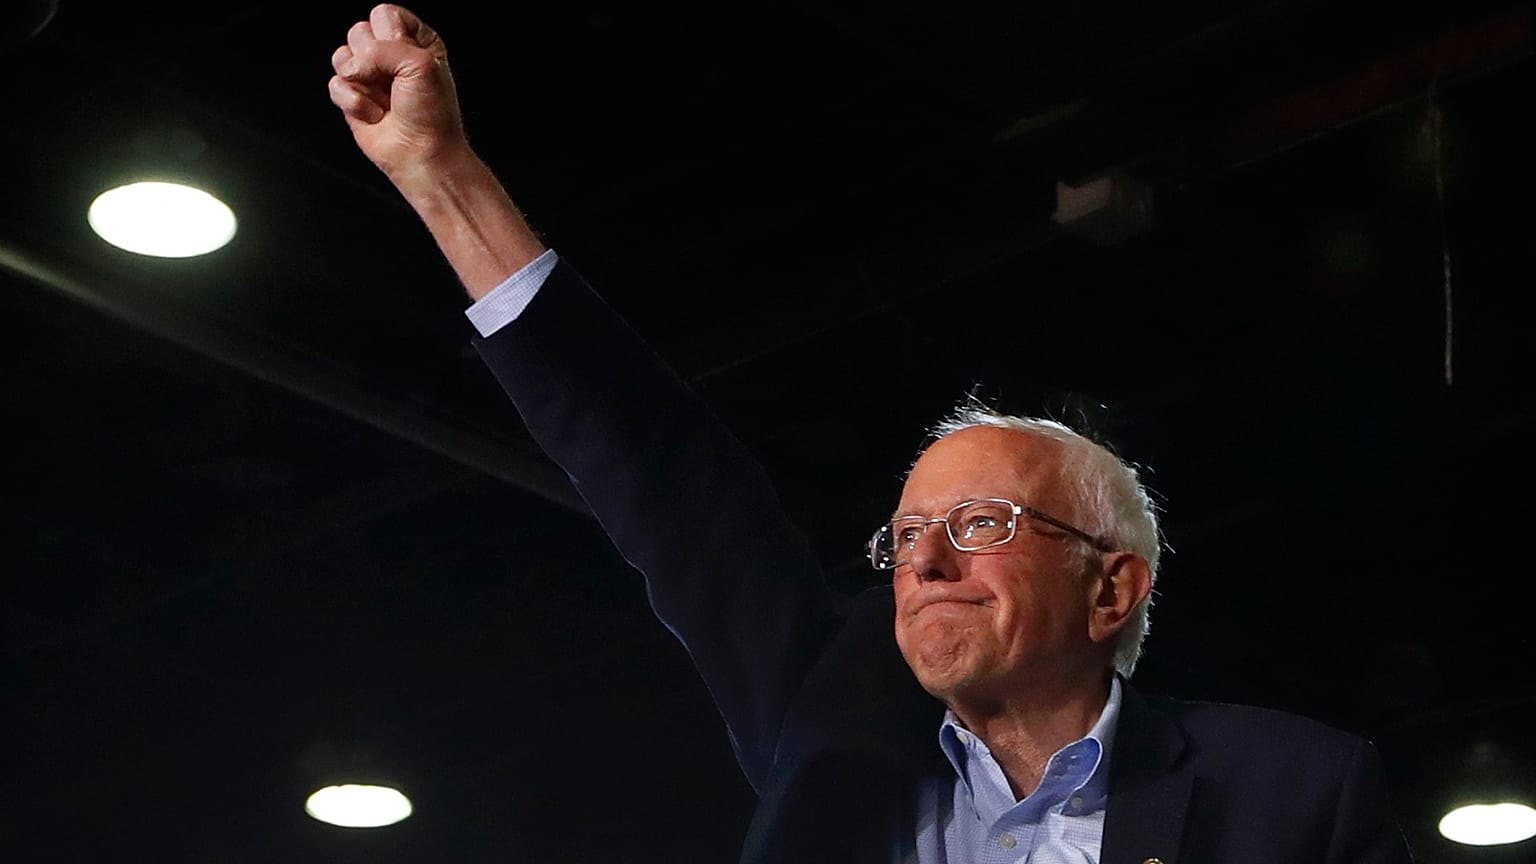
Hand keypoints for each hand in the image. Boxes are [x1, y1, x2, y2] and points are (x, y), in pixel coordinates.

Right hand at [328, 4, 465, 184]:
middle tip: (393, 82)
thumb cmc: (432, 114)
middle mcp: (390, 55)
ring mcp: (369, 76)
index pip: (384, 14)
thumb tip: (353, 62)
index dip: (390, 36)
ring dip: (362, 82)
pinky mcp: (352, 96)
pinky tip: (375, 114)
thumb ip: (383, 48)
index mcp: (415, 40)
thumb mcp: (420, 64)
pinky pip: (335, 84)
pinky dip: (354, 103)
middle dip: (373, 59)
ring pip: (341, 55)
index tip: (408, 59)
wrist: (422, 154)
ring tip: (384, 98)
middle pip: (358, 31)